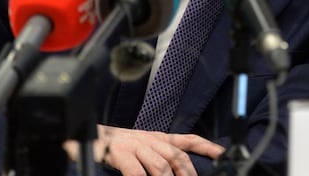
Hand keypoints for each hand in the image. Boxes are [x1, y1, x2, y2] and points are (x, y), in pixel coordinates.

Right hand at [64, 124, 224, 175]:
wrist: (85, 137)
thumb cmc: (115, 147)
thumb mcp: (142, 146)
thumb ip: (159, 155)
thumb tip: (174, 170)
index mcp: (157, 137)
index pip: (187, 140)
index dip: (206, 147)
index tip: (222, 155)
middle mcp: (149, 139)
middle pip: (177, 157)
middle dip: (188, 173)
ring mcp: (134, 146)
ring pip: (160, 166)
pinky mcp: (120, 155)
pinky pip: (136, 172)